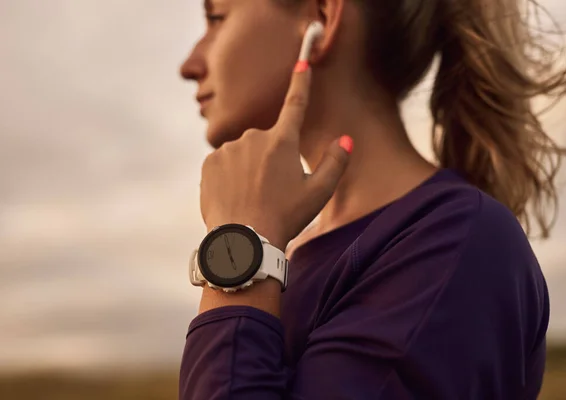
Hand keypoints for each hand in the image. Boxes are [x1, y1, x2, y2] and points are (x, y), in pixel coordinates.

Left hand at [199, 62, 352, 251]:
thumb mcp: (318, 193)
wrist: (242, 241)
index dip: (301, 82)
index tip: (302, 61)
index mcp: (282, 141)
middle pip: (267, 142)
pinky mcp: (209, 163)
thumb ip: (335, 163)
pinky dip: (230, 178)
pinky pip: (224, 164)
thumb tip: (345, 139)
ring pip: (244, 154)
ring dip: (249, 170)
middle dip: (271, 159)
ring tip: (252, 199)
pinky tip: (235, 199)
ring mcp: (228, 149)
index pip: (295, 104)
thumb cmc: (285, 217)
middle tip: (273, 192)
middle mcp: (253, 137)